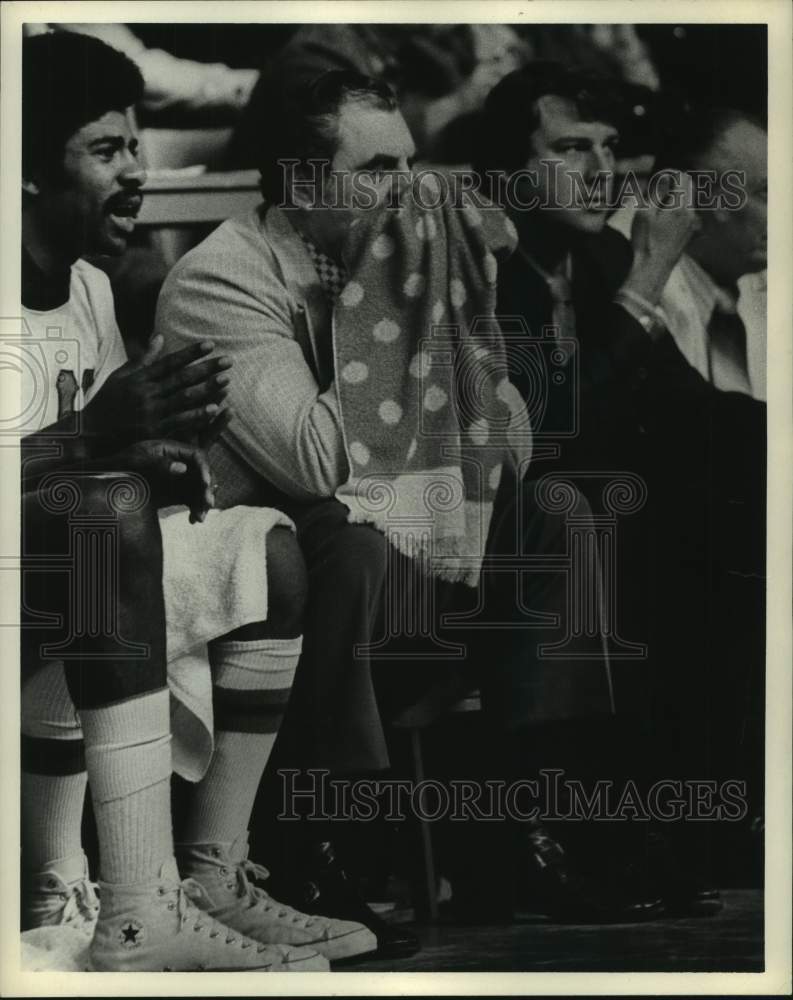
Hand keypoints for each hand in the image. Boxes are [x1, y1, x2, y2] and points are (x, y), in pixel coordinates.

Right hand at [83, 336, 232, 445]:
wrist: (88, 432)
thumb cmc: (107, 402)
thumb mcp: (121, 376)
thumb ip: (144, 359)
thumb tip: (160, 336)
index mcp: (139, 377)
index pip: (170, 361)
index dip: (191, 353)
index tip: (211, 344)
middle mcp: (145, 392)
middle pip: (181, 378)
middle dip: (206, 368)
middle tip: (228, 361)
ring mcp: (149, 412)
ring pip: (183, 398)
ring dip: (207, 389)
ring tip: (227, 381)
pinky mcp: (152, 431)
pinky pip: (179, 422)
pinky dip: (197, 415)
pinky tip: (214, 409)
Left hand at [113, 439, 214, 522]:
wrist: (107, 481)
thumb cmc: (120, 465)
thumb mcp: (136, 462)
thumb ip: (159, 464)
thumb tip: (182, 468)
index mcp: (171, 450)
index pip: (197, 456)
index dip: (205, 468)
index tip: (205, 483)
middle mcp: (179, 463)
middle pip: (203, 474)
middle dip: (207, 489)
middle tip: (207, 503)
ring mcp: (179, 479)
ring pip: (200, 489)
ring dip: (204, 503)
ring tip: (200, 517)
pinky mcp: (177, 493)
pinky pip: (192, 501)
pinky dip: (196, 510)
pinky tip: (194, 520)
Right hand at [622, 171, 701, 305]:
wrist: (652, 269)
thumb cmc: (645, 242)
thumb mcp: (644, 214)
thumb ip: (657, 193)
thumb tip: (666, 178)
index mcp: (679, 206)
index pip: (682, 178)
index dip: (670, 174)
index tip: (658, 177)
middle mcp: (690, 213)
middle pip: (689, 187)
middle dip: (675, 183)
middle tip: (658, 189)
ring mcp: (692, 223)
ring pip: (688, 200)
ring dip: (676, 197)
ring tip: (658, 206)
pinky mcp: (690, 233)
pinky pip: (687, 213)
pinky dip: (678, 209)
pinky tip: (664, 220)